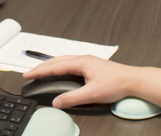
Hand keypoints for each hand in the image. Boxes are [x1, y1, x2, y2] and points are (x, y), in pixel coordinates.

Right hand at [21, 55, 136, 109]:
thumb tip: (57, 102)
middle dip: (42, 67)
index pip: (54, 66)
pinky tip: (61, 72)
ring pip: (63, 61)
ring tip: (41, 71)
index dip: (39, 71)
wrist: (132, 80)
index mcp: (80, 62)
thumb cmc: (116, 84)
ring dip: (50, 66)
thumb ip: (72, 98)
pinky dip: (60, 67)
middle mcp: (82, 59)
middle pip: (56, 61)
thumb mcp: (91, 94)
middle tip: (29, 73)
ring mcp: (87, 61)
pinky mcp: (92, 65)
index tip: (27, 75)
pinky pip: (70, 63)